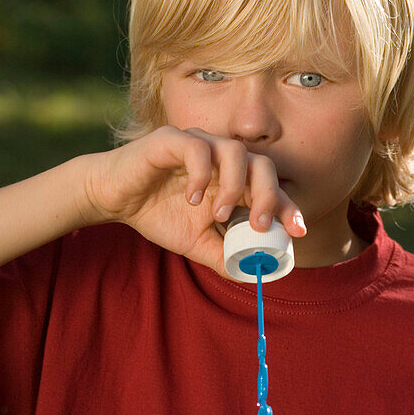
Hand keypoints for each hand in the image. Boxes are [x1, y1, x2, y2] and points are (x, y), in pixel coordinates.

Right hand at [82, 126, 306, 280]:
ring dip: (236, 187)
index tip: (298, 231)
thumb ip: (225, 255)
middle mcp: (221, 158)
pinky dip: (202, 175)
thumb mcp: (197, 243)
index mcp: (233, 179)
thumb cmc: (158, 214)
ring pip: (236, 151)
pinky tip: (193, 199)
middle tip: (260, 225)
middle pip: (262, 164)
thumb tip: (253, 275)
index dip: (289, 207)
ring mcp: (199, 144)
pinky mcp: (171, 139)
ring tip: (218, 214)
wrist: (114, 198)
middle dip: (269, 196)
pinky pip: (198, 148)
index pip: (271, 187)